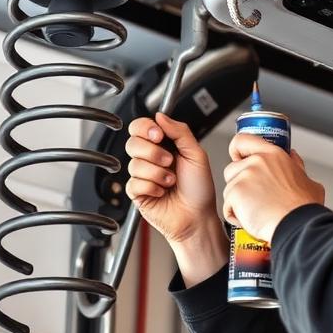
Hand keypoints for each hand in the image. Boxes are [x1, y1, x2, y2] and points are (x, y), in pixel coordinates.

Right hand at [125, 113, 219, 243]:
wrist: (198, 217)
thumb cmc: (200, 189)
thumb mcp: (196, 154)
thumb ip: (180, 131)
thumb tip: (160, 115)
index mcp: (164, 145)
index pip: (140, 127)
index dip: (145, 128)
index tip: (158, 135)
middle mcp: (151, 158)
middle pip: (132, 142)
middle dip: (153, 152)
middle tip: (169, 162)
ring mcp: (142, 175)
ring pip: (134, 164)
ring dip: (158, 173)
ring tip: (171, 182)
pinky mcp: (137, 192)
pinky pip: (134, 183)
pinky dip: (152, 187)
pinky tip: (162, 192)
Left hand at [222, 134, 324, 241]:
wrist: (297, 225)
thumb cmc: (303, 208)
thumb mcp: (307, 181)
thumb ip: (296, 166)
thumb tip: (294, 158)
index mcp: (274, 155)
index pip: (243, 140)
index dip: (236, 151)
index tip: (238, 159)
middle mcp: (257, 162)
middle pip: (232, 169)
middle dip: (239, 185)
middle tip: (254, 198)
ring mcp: (245, 176)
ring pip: (229, 190)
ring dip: (238, 203)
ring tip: (257, 213)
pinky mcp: (235, 193)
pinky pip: (227, 207)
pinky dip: (236, 217)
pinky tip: (252, 221)